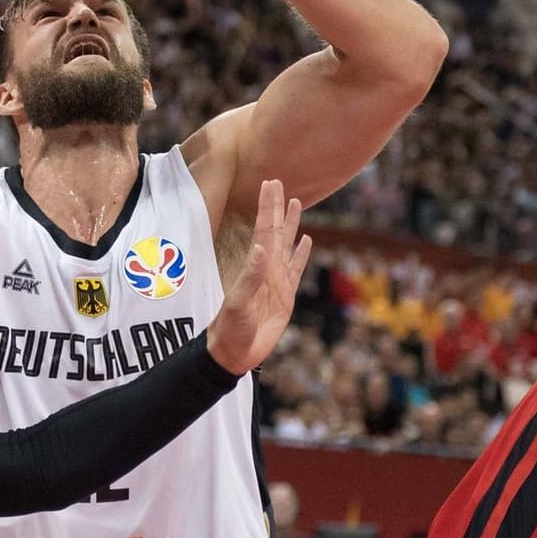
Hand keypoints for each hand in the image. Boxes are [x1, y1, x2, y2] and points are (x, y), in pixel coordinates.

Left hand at [207, 180, 311, 374]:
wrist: (234, 353)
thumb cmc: (231, 329)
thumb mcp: (239, 303)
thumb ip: (250, 276)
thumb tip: (261, 247)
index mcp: (256, 266)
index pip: (264, 229)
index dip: (267, 207)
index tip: (270, 184)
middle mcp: (267, 269)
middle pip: (275, 231)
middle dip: (277, 208)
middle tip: (279, 184)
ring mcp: (277, 281)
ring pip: (287, 245)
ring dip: (291, 225)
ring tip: (296, 203)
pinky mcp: (286, 296)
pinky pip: (296, 269)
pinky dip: (301, 254)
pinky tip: (306, 241)